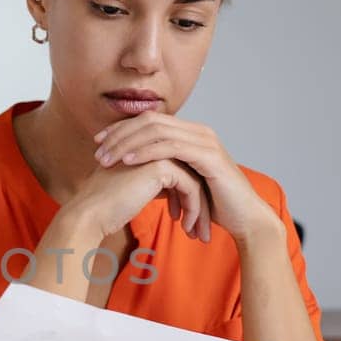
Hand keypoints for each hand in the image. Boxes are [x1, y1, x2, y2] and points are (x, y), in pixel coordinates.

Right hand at [63, 157, 209, 242]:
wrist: (90, 214)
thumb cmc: (105, 207)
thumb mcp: (132, 189)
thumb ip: (151, 183)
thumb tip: (172, 192)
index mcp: (146, 148)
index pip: (180, 170)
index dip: (187, 196)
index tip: (190, 220)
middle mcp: (153, 146)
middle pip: (190, 173)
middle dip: (199, 204)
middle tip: (201, 229)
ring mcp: (158, 153)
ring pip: (193, 180)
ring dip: (199, 210)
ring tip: (197, 234)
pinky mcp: (162, 166)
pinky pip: (190, 187)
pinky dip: (192, 209)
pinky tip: (187, 227)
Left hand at [93, 113, 281, 243]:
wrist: (244, 219)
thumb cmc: (213, 205)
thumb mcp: (182, 183)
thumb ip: (163, 170)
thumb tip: (133, 171)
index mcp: (190, 134)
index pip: (149, 121)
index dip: (121, 129)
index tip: (97, 142)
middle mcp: (198, 131)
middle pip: (150, 120)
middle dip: (120, 134)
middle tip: (97, 150)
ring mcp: (205, 141)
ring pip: (157, 131)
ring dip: (128, 143)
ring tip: (107, 158)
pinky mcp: (209, 156)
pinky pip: (171, 147)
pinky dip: (147, 152)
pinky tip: (128, 162)